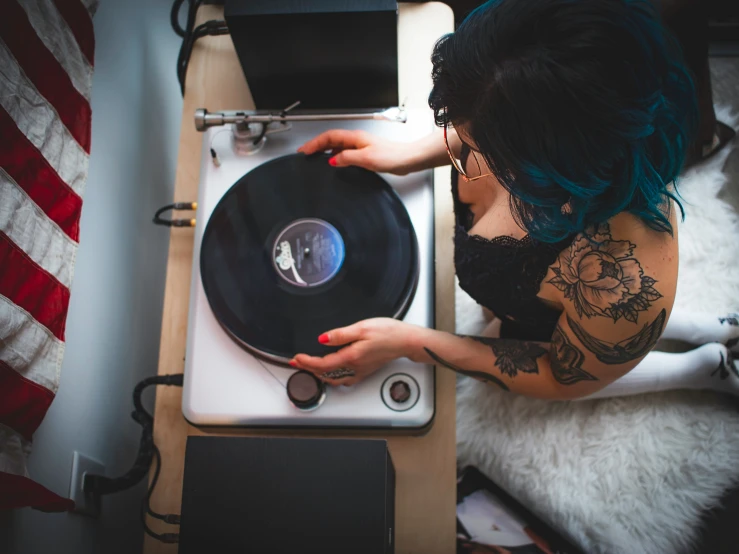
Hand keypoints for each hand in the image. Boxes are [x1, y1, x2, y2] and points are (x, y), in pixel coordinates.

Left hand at [290, 318, 419, 384]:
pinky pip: (344, 379)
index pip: (322, 364)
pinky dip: (332, 376)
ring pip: (334, 379)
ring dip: (319, 374)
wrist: (406, 341)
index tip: (296, 358)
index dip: (306, 362)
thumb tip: (322, 339)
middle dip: (309, 369)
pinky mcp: (365, 371)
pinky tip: (331, 371)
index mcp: (351, 357)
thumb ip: (340, 335)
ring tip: (310, 366)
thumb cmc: (388, 332)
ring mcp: (360, 371)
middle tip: (298, 362)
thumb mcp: (362, 328)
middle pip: (326, 374)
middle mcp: (354, 368)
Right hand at [297, 130, 417, 174]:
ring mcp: (360, 146)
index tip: (305, 150)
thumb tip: (332, 160)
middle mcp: (356, 139)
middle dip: (316, 145)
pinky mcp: (365, 153)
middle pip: (331, 139)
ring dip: (325, 150)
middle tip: (305, 153)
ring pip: (337, 145)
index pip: (328, 137)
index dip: (314, 143)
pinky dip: (335, 156)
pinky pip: (345, 152)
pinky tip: (335, 163)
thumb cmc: (392, 156)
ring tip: (315, 158)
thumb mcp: (366, 158)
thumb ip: (347, 158)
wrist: (408, 159)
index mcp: (354, 137)